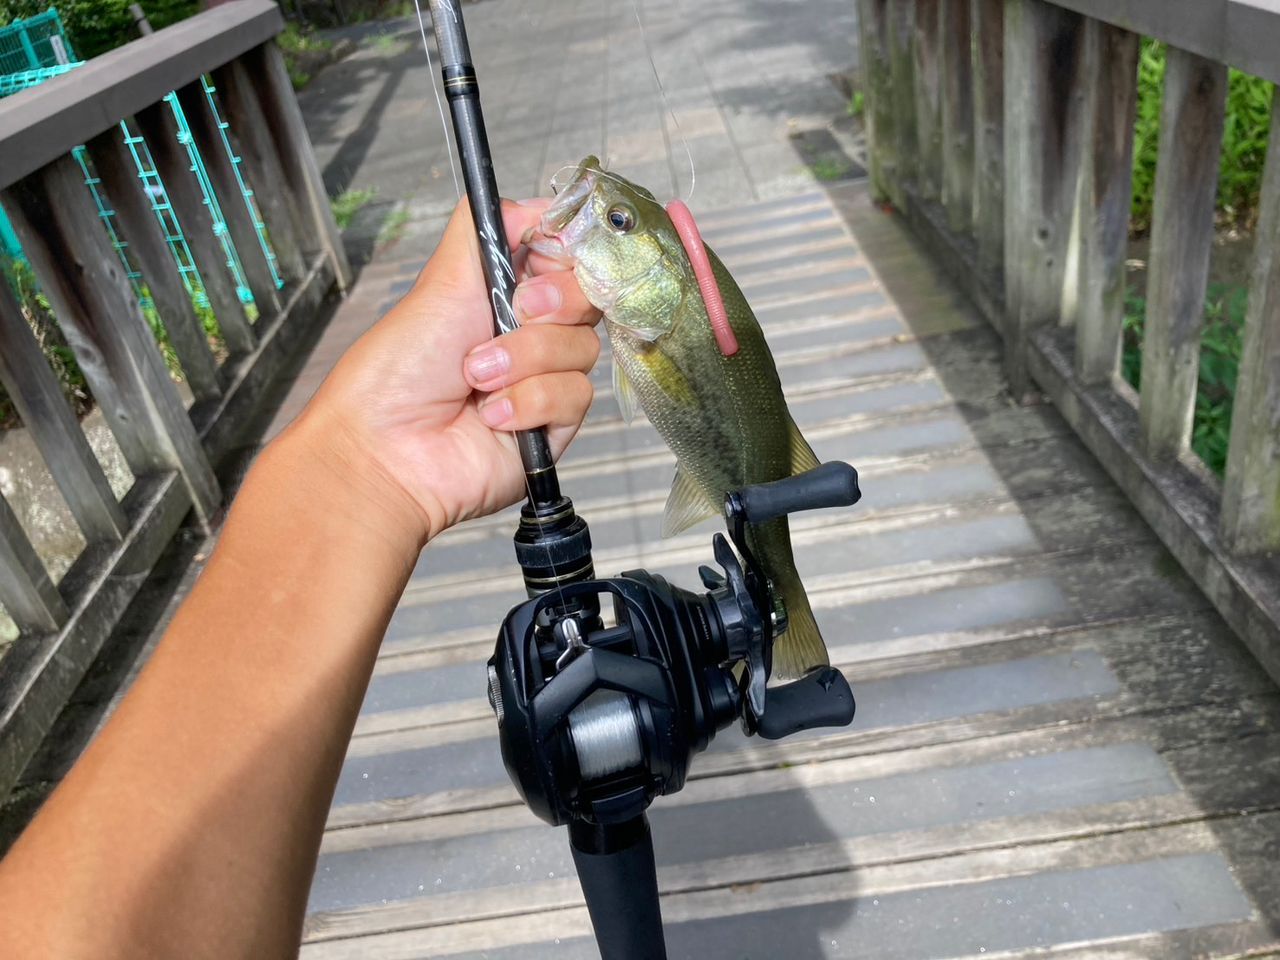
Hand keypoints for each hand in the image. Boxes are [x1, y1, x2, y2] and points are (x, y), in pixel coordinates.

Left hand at [285, 197, 600, 545]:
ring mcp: (542, 380)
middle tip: (516, 311)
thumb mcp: (442, 279)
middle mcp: (528, 334)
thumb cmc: (397, 370)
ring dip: (525, 359)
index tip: (549, 255)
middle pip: (587, 298)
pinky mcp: (553, 426)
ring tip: (476, 378)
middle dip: (551, 303)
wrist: (386, 450)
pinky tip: (489, 416)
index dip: (568, 253)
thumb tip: (535, 203)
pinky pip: (575, 396)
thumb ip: (486, 229)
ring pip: (582, 348)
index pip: (567, 257)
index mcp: (503, 292)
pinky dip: (529, 402)